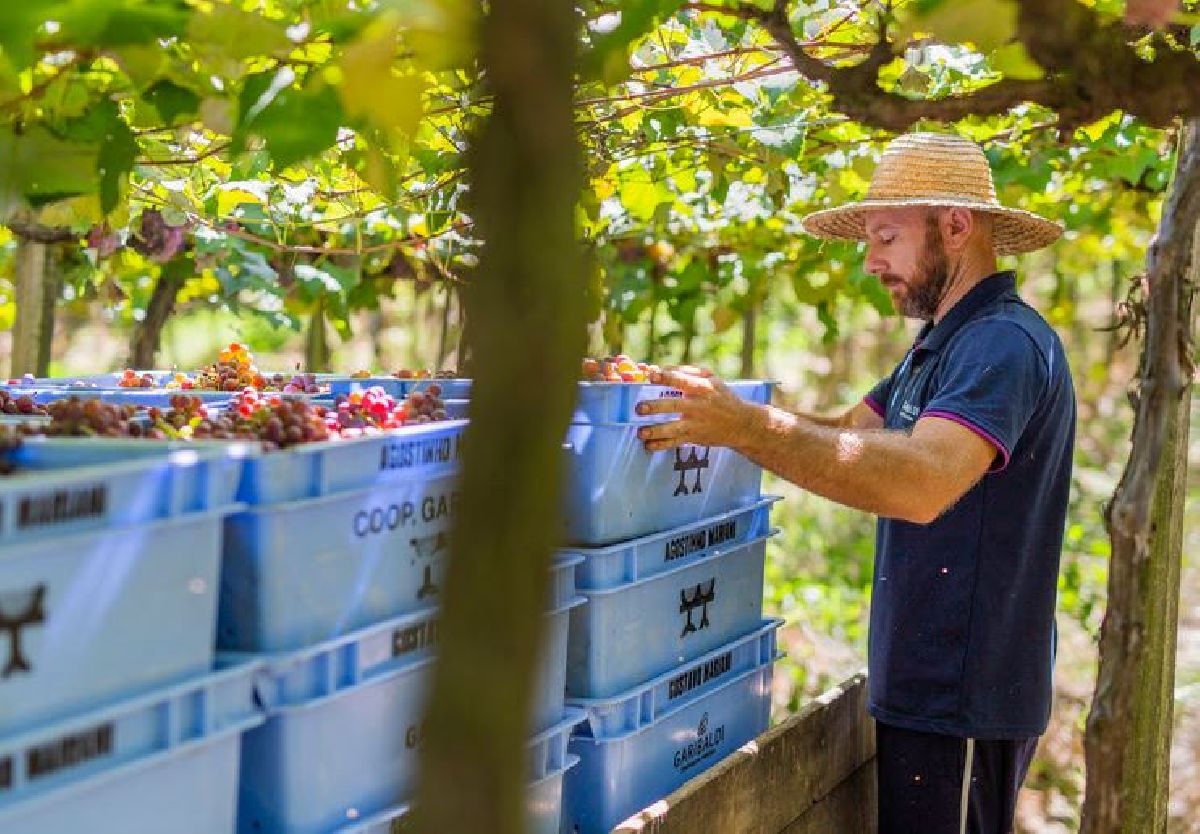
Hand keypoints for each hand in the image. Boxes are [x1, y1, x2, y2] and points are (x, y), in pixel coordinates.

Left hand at [635, 369, 756, 451]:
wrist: (742, 424)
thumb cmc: (722, 396)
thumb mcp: (712, 379)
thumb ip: (688, 372)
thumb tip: (662, 368)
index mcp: (704, 388)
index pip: (682, 381)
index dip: (667, 377)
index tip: (651, 375)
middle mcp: (700, 406)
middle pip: (675, 405)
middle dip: (656, 407)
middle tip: (640, 408)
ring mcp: (697, 424)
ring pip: (674, 428)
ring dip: (657, 431)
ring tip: (640, 432)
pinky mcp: (695, 438)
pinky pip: (676, 442)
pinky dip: (662, 445)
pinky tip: (649, 445)